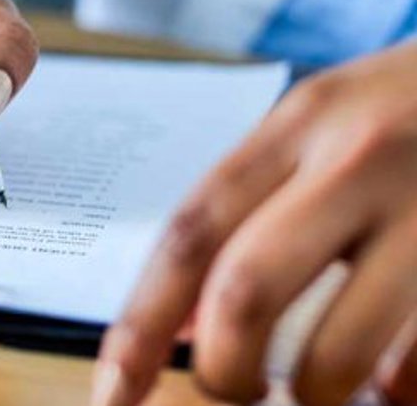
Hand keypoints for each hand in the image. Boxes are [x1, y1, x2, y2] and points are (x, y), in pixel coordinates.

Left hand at [95, 41, 416, 404]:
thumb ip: (258, 205)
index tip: (114, 391)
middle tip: (234, 389)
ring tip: (322, 387)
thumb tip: (179, 324)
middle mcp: (363, 159)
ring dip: (317, 394)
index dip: (139, 325)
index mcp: (302, 122)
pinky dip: (400, 392)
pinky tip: (399, 377)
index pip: (191, 235)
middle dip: (225, 369)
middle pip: (247, 292)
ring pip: (341, 354)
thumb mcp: (331, 122)